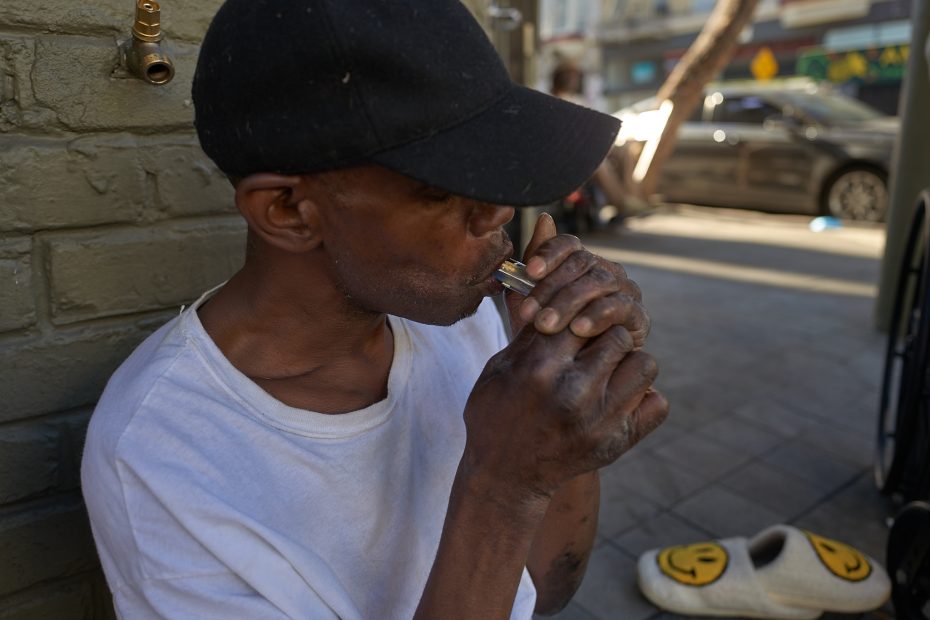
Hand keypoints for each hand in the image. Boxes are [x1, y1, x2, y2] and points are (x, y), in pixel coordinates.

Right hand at [461, 213, 667, 503]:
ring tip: (608, 366)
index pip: (581, 314)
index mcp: (539, 366)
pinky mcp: (616, 443)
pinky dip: (643, 396)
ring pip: (644, 363)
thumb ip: (526, 323)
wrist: (504, 477)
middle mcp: (572, 392)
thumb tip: (534, 270)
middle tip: (596, 341)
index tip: (579, 318)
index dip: (582, 312)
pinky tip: (620, 395)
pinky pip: (655, 403)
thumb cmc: (495, 411)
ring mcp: (598, 420)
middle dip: (608, 333)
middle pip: (618, 335)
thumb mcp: (500, 364)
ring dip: (628, 360)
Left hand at [503, 214, 648, 346]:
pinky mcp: (638, 316)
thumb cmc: (546, 334)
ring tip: (546, 325)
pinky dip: (598, 316)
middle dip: (551, 288)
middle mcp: (606, 270)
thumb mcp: (528, 301)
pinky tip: (578, 329)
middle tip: (529, 313)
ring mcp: (625, 291)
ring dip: (569, 304)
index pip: (568, 244)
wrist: (564, 373)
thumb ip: (530, 266)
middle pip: (582, 264)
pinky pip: (620, 308)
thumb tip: (544, 219)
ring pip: (599, 283)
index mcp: (580, 263)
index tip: (530, 271)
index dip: (549, 254)